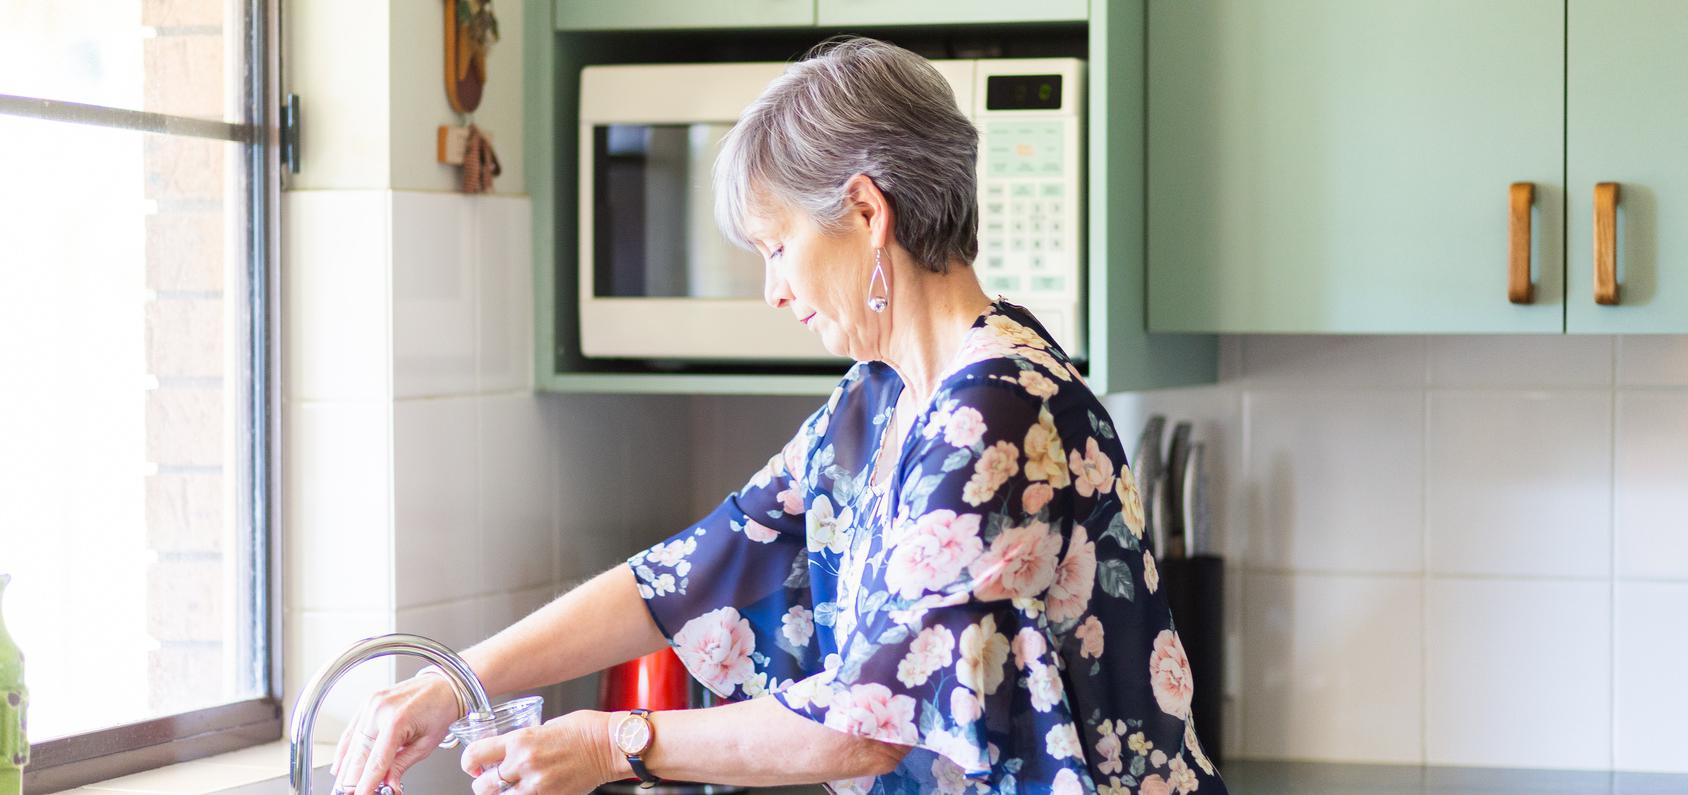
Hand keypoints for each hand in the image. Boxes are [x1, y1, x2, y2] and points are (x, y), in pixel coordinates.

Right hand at [330, 673, 462, 794]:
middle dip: (352, 780)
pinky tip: (340, 768)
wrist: (443, 686)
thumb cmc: (439, 710)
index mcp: (397, 720)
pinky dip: (344, 752)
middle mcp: (379, 710)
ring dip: (346, 770)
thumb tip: (388, 786)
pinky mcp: (366, 704)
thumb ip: (402, 765)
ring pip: (350, 746)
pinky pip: (350, 732)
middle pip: (358, 755)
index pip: (376, 762)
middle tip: (352, 794)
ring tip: (345, 787)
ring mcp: (370, 705)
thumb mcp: (426, 744)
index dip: (366, 784)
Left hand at [459, 711, 620, 794]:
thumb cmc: (586, 730)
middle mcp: (524, 764)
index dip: (469, 763)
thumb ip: (524, 740)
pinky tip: (531, 790)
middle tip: (490, 780)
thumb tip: (510, 751)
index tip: (473, 765)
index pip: (475, 755)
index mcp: (520, 740)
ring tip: (512, 788)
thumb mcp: (546, 726)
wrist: (611, 745)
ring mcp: (537, 785)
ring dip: (503, 794)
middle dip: (484, 783)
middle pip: (484, 785)